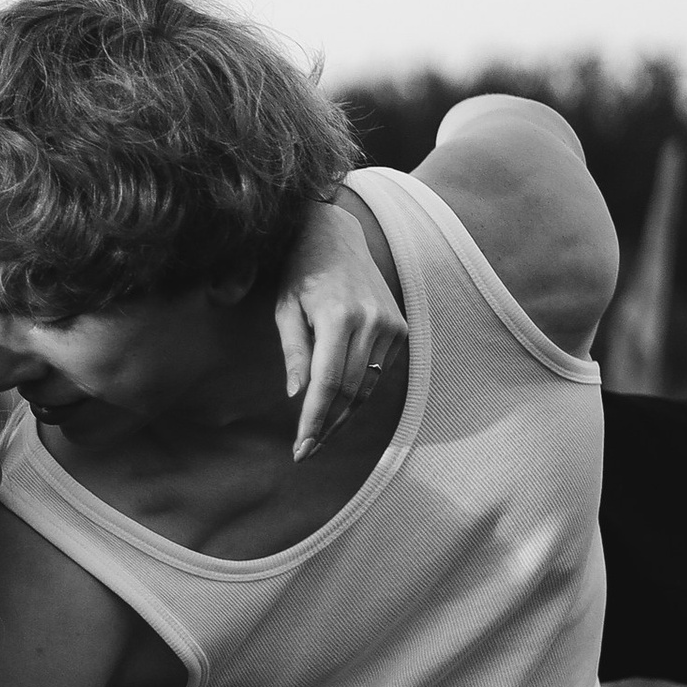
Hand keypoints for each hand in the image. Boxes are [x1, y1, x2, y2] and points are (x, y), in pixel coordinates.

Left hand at [274, 198, 407, 461]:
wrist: (337, 236)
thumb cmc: (301, 274)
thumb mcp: (285, 309)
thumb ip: (294, 352)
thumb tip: (298, 396)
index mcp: (338, 317)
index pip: (328, 384)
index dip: (314, 421)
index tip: (301, 448)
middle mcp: (371, 322)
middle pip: (350, 392)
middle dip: (327, 426)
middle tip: (308, 450)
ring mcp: (391, 325)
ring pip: (368, 387)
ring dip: (344, 415)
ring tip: (320, 435)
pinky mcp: (401, 328)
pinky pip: (379, 373)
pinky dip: (360, 393)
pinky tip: (340, 407)